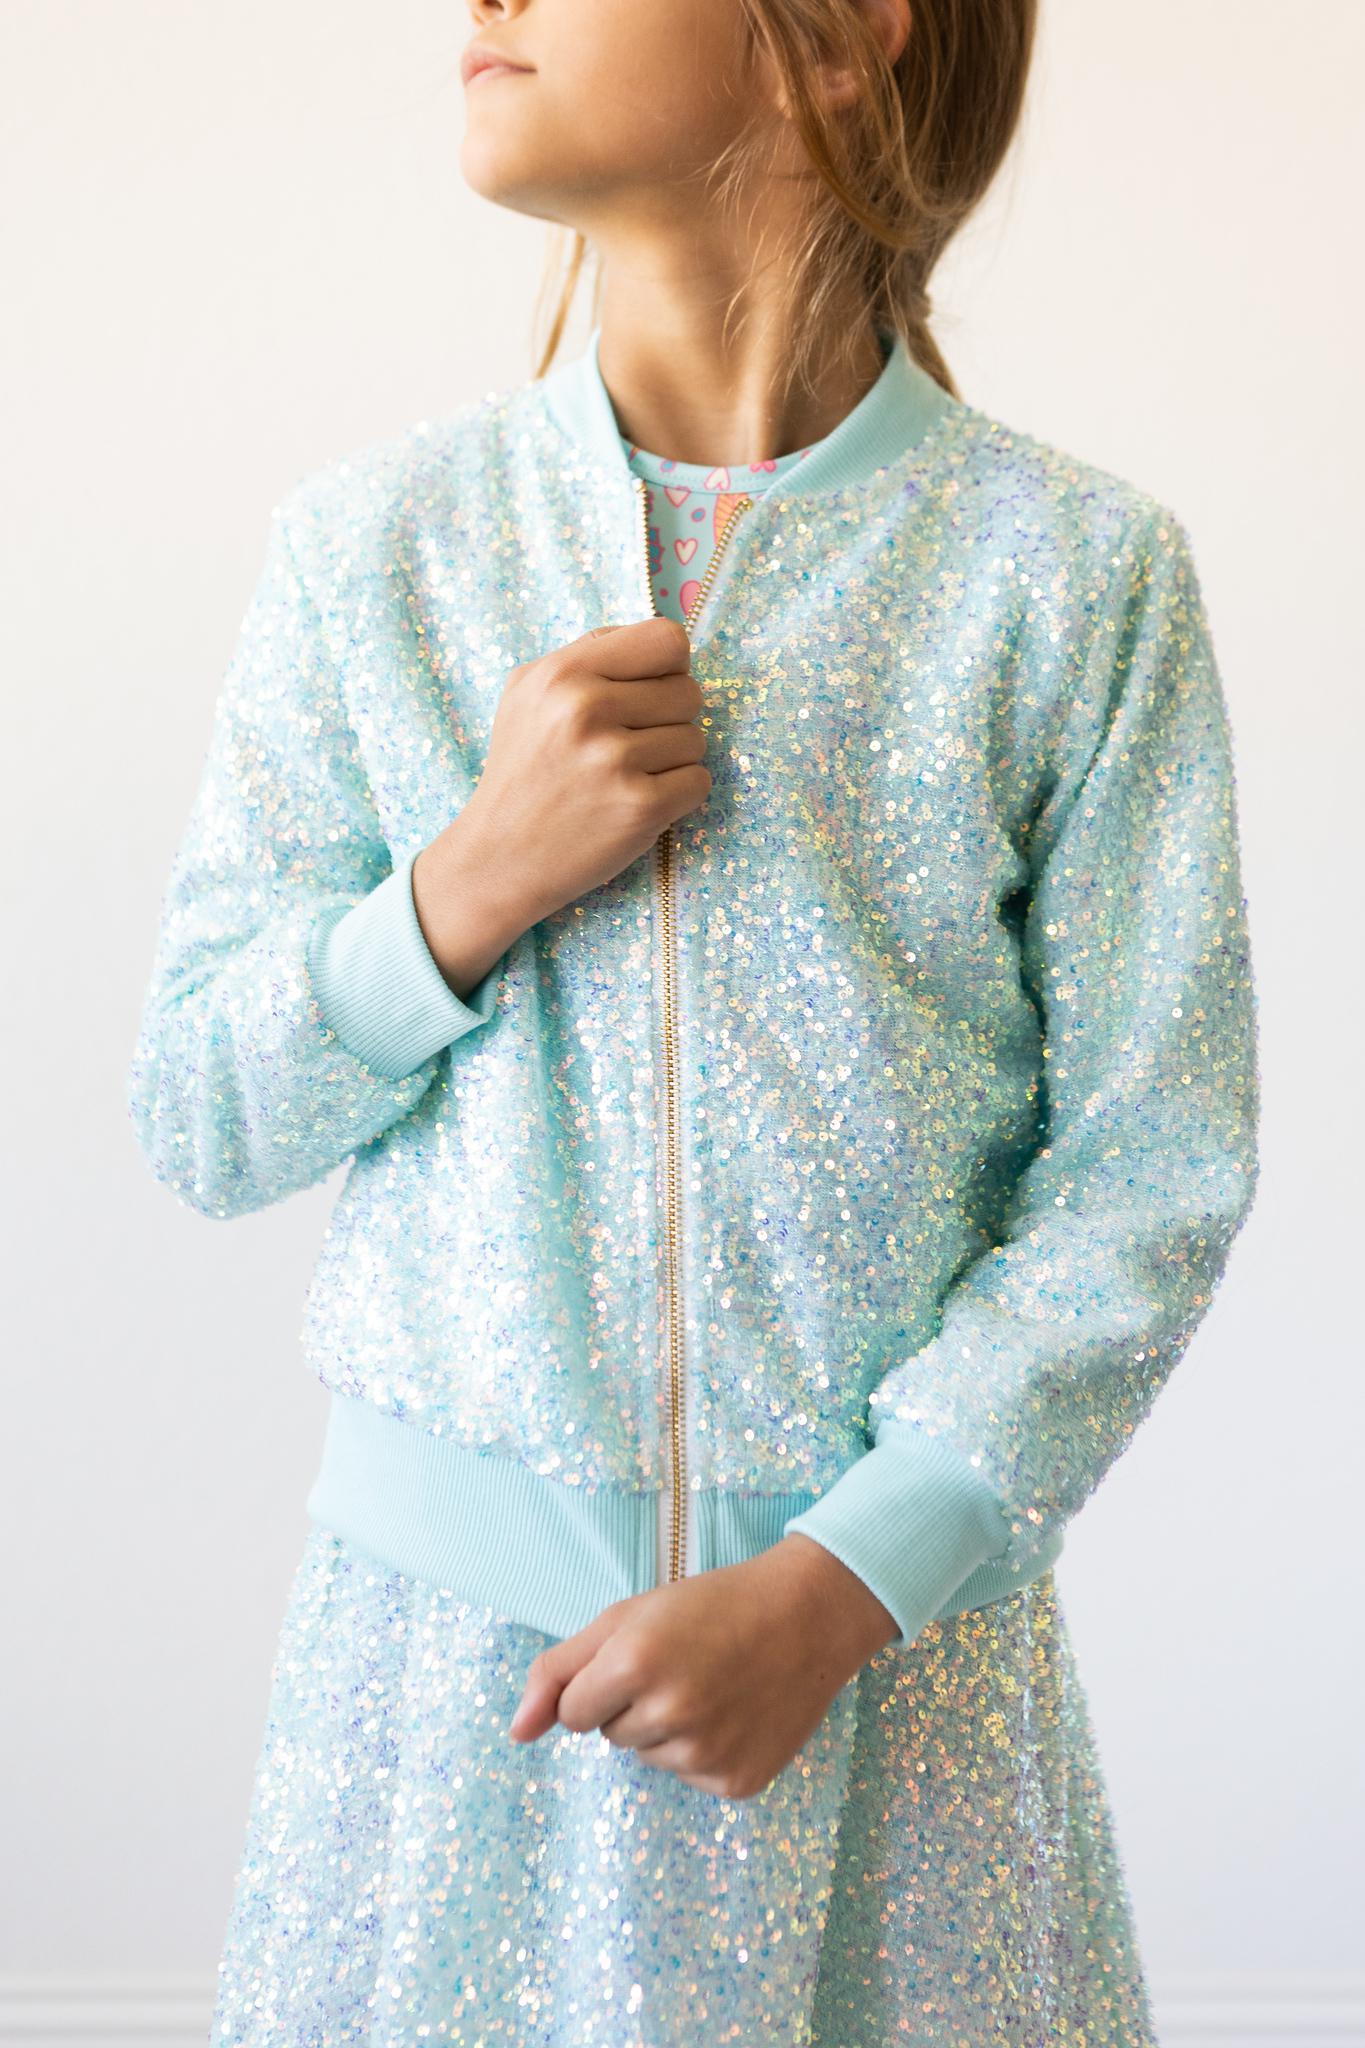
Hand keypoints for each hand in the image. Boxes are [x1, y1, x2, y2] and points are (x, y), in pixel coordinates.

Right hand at [412, 614, 708, 997]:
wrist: (498, 857)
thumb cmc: (522, 770)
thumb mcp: (528, 692)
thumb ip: (589, 654)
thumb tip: (661, 640)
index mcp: (563, 672)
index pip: (668, 638)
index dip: (669, 667)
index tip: (648, 692)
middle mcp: (586, 709)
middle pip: (689, 691)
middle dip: (670, 718)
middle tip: (630, 745)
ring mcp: (614, 760)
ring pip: (696, 739)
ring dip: (672, 761)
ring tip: (626, 777)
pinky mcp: (639, 807)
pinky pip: (699, 782)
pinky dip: (678, 796)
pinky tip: (637, 802)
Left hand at [506, 1534, 898, 1800]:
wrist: (807, 1616)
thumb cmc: (710, 1606)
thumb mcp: (627, 1618)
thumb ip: (558, 1671)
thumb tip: (515, 1734)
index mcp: (635, 1662)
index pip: (571, 1713)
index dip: (600, 1684)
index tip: (641, 1657)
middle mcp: (670, 1712)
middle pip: (610, 1737)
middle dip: (633, 1704)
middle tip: (684, 1664)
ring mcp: (706, 1753)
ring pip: (650, 1758)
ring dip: (667, 1729)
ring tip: (712, 1685)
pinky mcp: (736, 1783)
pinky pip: (690, 1776)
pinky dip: (704, 1750)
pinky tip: (735, 1712)